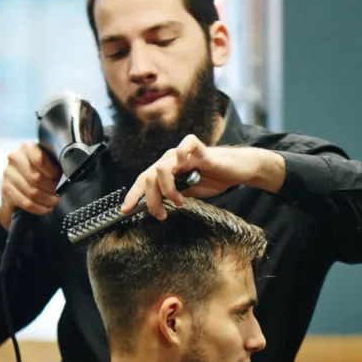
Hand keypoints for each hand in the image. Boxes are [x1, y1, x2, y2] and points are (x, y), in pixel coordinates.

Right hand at [0, 142, 62, 228]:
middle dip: (51, 189)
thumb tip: (68, 174)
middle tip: (59, 194)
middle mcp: (15, 159)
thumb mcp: (49, 162)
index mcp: (27, 148)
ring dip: (47, 200)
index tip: (58, 177)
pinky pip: (25, 202)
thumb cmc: (41, 170)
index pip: (39, 159)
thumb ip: (56, 164)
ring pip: (32, 192)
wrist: (21, 182)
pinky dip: (38, 208)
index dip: (52, 172)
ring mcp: (8, 174)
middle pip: (36, 178)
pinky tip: (46, 209)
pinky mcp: (6, 190)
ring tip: (54, 202)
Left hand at [122, 135, 283, 219]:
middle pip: (148, 176)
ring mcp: (183, 153)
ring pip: (161, 167)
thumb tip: (154, 207)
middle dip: (151, 199)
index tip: (125, 210)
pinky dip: (181, 157)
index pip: (143, 181)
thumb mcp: (187, 193)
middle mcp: (170, 160)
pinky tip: (186, 171)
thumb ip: (171, 195)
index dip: (133, 195)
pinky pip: (184, 146)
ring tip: (179, 201)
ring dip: (167, 189)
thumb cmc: (213, 179)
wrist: (237, 171)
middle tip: (161, 215)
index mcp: (166, 171)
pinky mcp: (199, 148)